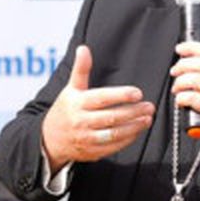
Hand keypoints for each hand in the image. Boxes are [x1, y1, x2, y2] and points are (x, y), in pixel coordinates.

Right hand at [41, 45, 152, 171]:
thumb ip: (81, 69)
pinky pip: (113, 147)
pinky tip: (137, 131)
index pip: (102, 98)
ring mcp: (86, 138)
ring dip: (134, 127)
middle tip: (149, 107)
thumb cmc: (65, 109)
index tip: (138, 93)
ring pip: (114, 134)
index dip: (121, 95)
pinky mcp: (91, 152)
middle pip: (112, 117)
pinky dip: (127, 139)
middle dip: (133, 112)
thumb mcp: (71, 88)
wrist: (50, 139)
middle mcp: (81, 121)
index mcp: (77, 103)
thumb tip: (83, 48)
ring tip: (147, 119)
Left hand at [171, 41, 199, 144]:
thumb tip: (198, 63)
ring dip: (180, 83)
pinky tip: (181, 100)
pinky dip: (182, 98)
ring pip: (193, 79)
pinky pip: (192, 98)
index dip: (191, 48)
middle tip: (175, 71)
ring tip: (177, 88)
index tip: (181, 48)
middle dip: (181, 65)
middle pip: (199, 64)